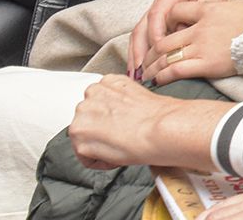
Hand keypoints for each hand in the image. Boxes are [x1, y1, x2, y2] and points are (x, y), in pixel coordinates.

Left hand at [69, 75, 221, 173]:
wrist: (161, 129)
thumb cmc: (160, 115)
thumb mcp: (139, 94)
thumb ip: (121, 99)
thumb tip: (119, 114)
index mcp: (108, 82)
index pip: (98, 101)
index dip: (110, 116)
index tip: (120, 122)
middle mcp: (90, 97)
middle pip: (88, 118)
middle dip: (101, 129)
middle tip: (121, 135)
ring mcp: (82, 119)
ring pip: (84, 138)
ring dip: (99, 144)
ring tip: (121, 144)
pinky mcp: (80, 143)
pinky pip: (87, 158)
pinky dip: (101, 160)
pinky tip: (118, 155)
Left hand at [142, 0, 242, 84]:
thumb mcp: (237, 5)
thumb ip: (218, 10)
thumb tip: (211, 15)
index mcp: (209, 9)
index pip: (175, 11)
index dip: (165, 22)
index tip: (161, 33)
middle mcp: (201, 28)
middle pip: (165, 38)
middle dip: (151, 52)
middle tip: (144, 61)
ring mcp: (203, 46)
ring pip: (166, 55)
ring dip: (152, 66)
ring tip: (146, 74)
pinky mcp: (207, 64)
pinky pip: (177, 70)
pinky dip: (163, 76)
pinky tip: (159, 80)